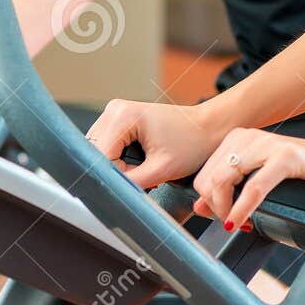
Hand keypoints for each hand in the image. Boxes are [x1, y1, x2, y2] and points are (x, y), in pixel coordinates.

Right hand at [86, 99, 227, 188]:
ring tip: (143, 169)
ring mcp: (116, 113)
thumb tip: (110, 193)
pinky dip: (119, 160)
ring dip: (116, 167)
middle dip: (114, 172)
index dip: (113, 176)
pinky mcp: (121, 120)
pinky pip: (108, 147)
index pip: (100, 157)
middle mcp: (115, 110)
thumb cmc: (193, 142)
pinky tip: (139, 163)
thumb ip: (131, 183)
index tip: (132, 185)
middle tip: (142, 177)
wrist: (209, 127)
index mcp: (123, 116)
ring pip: (99, 151)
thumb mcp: (161, 169)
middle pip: (96, 153)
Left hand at [193, 129, 304, 229]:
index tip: (225, 219)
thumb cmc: (304, 178)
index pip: (203, 176)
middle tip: (233, 224)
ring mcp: (267, 144)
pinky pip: (253, 187)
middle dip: (216, 209)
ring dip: (226, 210)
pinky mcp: (287, 156)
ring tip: (240, 224)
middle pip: (209, 180)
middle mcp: (248, 137)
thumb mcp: (259, 180)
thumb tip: (199, 206)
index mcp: (238, 139)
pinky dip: (242, 208)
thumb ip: (229, 190)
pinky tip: (241, 222)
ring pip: (224, 181)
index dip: (209, 203)